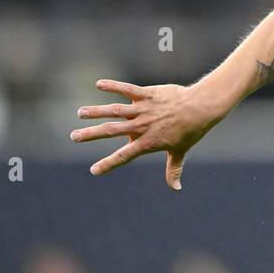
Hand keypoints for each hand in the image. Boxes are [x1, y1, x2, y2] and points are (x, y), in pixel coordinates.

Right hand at [71, 79, 225, 189]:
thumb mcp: (179, 152)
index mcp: (147, 143)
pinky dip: (113, 86)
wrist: (200, 108)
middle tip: (74, 136)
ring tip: (80, 112)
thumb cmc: (190, 131)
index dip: (108, 164)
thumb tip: (176, 188)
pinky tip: (99, 84)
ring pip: (115, 111)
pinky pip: (127, 89)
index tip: (93, 170)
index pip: (124, 156)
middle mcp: (141, 127)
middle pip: (111, 131)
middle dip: (91, 134)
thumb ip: (173, 170)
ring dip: (96, 111)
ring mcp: (143, 110)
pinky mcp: (146, 95)